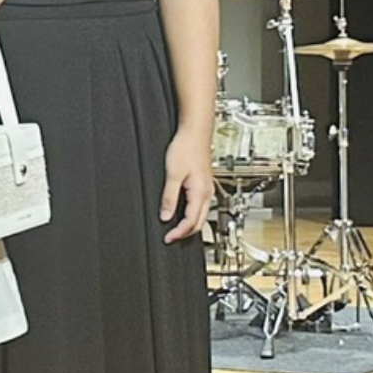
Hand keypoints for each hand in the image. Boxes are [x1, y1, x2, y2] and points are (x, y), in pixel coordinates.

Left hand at [160, 129, 212, 243]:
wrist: (195, 133)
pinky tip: (182, 214)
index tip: (167, 239)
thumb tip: (165, 216)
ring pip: (201, 215)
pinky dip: (191, 215)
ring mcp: (207, 189)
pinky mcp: (203, 185)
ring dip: (189, 225)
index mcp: (200, 193)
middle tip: (170, 238)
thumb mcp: (173, 174)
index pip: (191, 221)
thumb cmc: (186, 149)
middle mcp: (207, 193)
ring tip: (174, 230)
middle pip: (199, 222)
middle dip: (185, 233)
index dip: (179, 233)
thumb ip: (169, 197)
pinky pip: (199, 206)